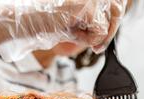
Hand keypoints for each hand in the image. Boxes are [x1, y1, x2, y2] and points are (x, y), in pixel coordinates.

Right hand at [0, 0, 126, 60]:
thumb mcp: (75, 20)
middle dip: (108, 33)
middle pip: (117, 11)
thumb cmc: (46, 22)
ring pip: (109, 23)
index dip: (113, 22)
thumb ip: (93, 21)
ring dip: (94, 37)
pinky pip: (100, 32)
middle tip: (96, 48)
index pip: (115, 4)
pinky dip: (87, 40)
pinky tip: (71, 33)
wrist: (27, 21)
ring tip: (75, 33)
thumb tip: (113, 25)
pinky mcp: (88, 9)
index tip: (102, 39)